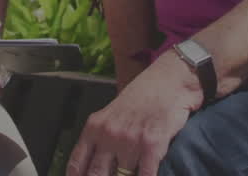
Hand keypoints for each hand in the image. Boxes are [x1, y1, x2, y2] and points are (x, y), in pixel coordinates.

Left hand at [66, 52, 203, 175]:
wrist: (170, 80)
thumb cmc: (143, 96)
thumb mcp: (112, 112)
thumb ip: (102, 136)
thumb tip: (95, 163)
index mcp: (95, 127)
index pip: (77, 163)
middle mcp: (109, 135)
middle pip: (96, 175)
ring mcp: (129, 141)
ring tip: (129, 174)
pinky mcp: (152, 145)